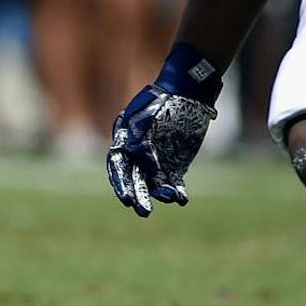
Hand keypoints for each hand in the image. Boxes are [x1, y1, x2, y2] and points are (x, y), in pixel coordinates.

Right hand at [106, 47, 221, 217]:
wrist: (188, 92)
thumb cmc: (163, 101)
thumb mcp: (147, 117)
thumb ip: (138, 136)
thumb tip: (132, 154)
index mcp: (125, 140)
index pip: (118, 167)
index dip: (120, 184)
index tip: (126, 199)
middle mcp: (138, 153)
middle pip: (135, 180)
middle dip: (139, 196)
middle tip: (144, 213)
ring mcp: (157, 159)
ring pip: (155, 183)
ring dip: (161, 194)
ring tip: (171, 198)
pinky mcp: (175, 163)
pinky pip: (174, 182)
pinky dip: (177, 191)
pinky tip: (182, 198)